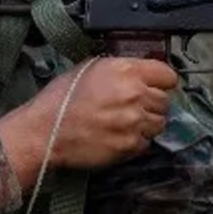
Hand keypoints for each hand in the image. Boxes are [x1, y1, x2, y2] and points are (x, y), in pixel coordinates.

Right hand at [0, 57, 177, 186]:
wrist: (44, 131)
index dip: (161, 82)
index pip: (168, 75)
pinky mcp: (130, 145)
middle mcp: (136, 94)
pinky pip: (146, 142)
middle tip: (133, 107)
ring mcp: (135, 122)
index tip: (155, 87)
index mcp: (127, 70)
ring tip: (125, 123)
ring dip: (147, 123)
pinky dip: (136, 141)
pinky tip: (117, 137)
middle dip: (152, 104)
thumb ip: (120, 69)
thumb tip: (138, 73)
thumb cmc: (61, 98)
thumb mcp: (90, 68)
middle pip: (165, 101)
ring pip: (159, 123)